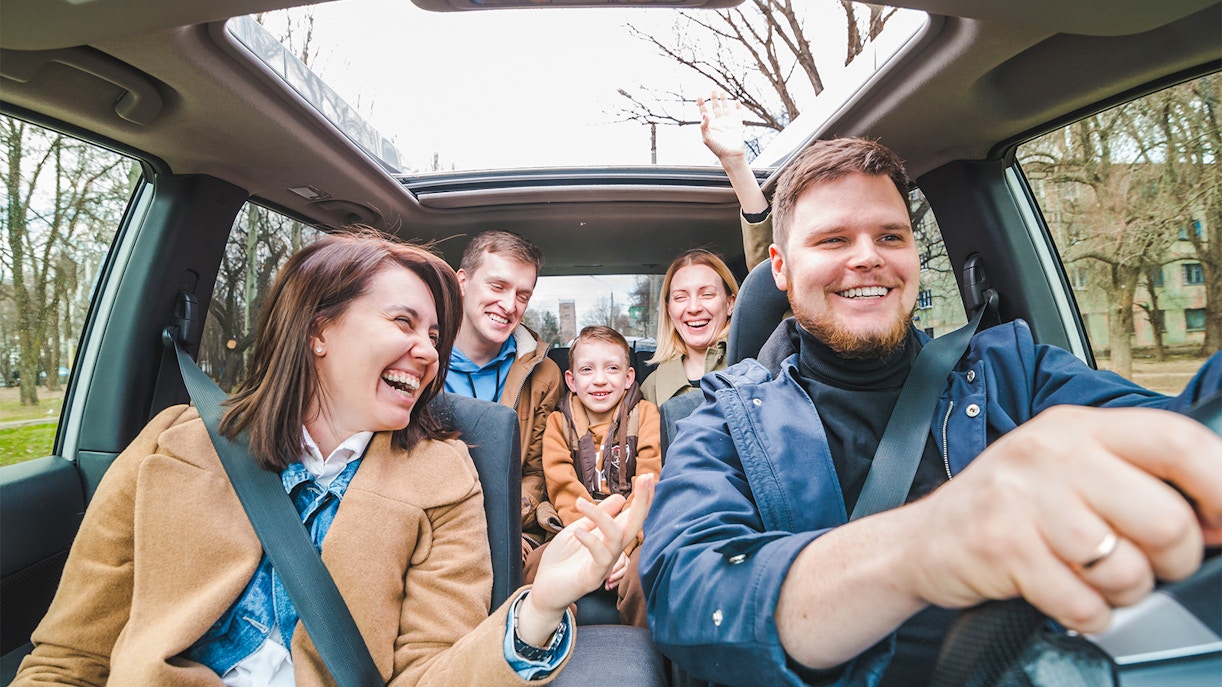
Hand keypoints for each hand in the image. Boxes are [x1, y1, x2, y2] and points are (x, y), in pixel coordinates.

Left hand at [519, 473, 655, 641]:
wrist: (544, 590)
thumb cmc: (561, 561)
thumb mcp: (577, 530)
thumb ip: (596, 516)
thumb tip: (620, 498)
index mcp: (609, 539)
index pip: (631, 517)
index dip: (642, 498)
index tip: (648, 476)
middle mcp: (612, 551)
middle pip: (634, 526)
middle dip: (642, 502)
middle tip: (646, 478)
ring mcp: (604, 565)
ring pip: (616, 538)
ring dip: (602, 517)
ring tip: (581, 503)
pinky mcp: (593, 578)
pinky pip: (600, 557)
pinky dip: (591, 541)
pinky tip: (579, 530)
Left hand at [698, 91, 748, 162]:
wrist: (731, 155)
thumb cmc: (718, 149)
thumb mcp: (707, 138)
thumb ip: (704, 126)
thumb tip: (704, 114)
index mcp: (710, 125)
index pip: (704, 111)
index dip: (702, 103)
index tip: (699, 95)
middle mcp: (719, 122)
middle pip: (715, 107)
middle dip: (713, 98)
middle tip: (712, 89)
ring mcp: (728, 122)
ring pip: (725, 108)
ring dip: (724, 100)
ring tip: (722, 91)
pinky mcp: (737, 124)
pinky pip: (738, 113)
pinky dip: (737, 107)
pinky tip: (736, 101)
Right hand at [905, 405, 1221, 633]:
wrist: (922, 540)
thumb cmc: (1007, 508)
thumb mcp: (1065, 468)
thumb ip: (1131, 475)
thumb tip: (1214, 517)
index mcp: (1077, 427)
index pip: (1177, 442)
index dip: (1220, 488)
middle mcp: (1051, 452)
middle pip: (1165, 519)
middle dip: (1171, 561)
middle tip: (1146, 565)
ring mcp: (1023, 498)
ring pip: (1126, 569)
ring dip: (1123, 593)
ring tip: (1094, 579)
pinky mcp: (1001, 546)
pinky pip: (1084, 604)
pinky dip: (1087, 615)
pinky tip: (1066, 596)